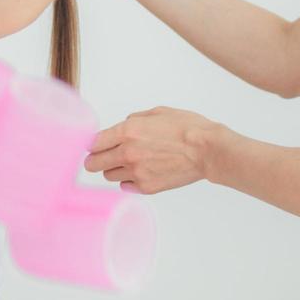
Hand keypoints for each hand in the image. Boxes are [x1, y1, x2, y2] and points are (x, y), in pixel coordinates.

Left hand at [84, 106, 225, 194]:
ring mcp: (137, 172)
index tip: (95, 145)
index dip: (92, 144)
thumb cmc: (187, 128)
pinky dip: (128, 180)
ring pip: (109, 176)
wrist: (207, 150)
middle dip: (95, 159)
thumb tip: (122, 126)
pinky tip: (140, 172)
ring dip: (114, 169)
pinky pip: (125, 186)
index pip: (92, 143)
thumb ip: (134, 120)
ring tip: (129, 162)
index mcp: (128, 132)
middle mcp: (127, 154)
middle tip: (102, 157)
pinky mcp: (147, 187)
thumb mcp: (157, 112)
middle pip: (93, 164)